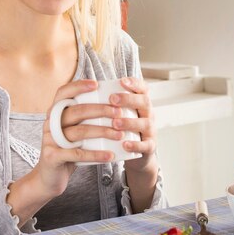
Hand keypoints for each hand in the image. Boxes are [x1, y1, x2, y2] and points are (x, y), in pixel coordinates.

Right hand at [37, 79, 122, 195]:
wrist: (50, 178)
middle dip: (100, 110)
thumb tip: (115, 105)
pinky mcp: (52, 157)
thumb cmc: (69, 150)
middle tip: (119, 113)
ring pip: (78, 132)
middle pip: (76, 111)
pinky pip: (77, 154)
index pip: (63, 92)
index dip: (79, 86)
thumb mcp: (75, 131)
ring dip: (102, 132)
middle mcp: (50, 123)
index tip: (97, 84)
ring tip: (119, 134)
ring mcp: (49, 140)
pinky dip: (96, 154)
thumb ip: (86, 119)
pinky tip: (110, 155)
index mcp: (55, 113)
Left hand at [111, 77, 159, 211]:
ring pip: (145, 123)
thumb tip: (83, 87)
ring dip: (129, 122)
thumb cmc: (122, 127)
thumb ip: (108, 101)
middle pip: (144, 102)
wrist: (136, 153)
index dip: (134, 83)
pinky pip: (145, 145)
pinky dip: (135, 145)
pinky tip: (125, 144)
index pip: (142, 88)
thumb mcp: (119, 112)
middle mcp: (148, 114)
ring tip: (115, 123)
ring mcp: (150, 130)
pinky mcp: (149, 147)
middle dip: (128, 99)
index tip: (121, 81)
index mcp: (141, 102)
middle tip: (112, 99)